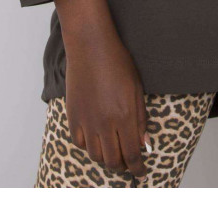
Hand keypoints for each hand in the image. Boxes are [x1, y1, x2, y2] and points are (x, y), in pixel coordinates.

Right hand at [55, 0, 148, 179]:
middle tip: (128, 162)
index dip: (137, 168)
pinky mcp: (73, 116)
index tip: (141, 171)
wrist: (91, 46)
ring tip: (113, 151)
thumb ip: (140, 118)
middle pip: (113, 160)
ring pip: (96, 155)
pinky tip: (96, 139)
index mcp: (125, 116)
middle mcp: (105, 123)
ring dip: (106, 157)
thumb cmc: (117, 62)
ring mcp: (87, 121)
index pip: (132, 154)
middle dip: (123, 166)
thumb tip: (144, 143)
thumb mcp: (136, 88)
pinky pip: (80, 143)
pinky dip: (89, 146)